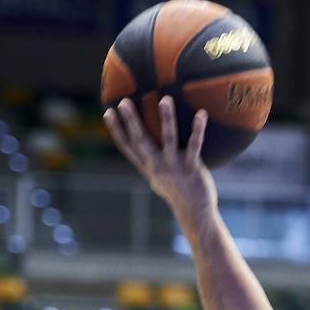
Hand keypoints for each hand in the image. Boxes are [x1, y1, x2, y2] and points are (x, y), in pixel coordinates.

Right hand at [103, 96, 215, 220]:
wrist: (194, 210)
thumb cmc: (177, 190)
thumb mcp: (159, 176)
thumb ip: (152, 161)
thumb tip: (147, 144)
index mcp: (147, 167)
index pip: (126, 146)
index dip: (116, 130)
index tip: (107, 112)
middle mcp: (157, 166)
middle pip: (140, 141)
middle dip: (131, 121)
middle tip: (124, 101)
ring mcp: (174, 167)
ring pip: (168, 139)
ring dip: (166, 119)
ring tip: (165, 99)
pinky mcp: (191, 169)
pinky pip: (195, 146)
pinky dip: (198, 130)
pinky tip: (201, 114)